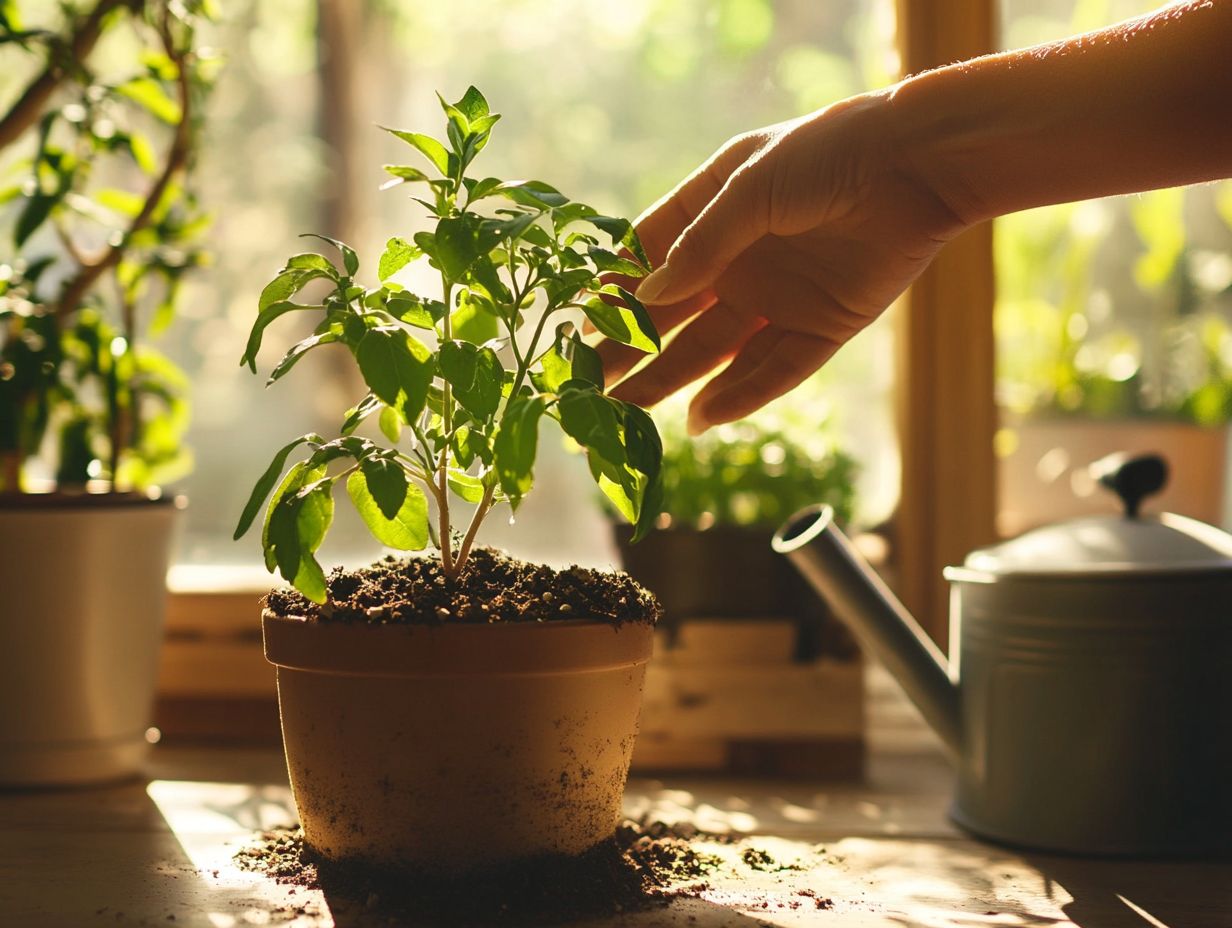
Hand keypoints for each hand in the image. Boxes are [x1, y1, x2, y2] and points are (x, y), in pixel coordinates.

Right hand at [601, 91, 967, 433]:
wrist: (918, 165)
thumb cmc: (828, 154)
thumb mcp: (751, 187)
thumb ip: (701, 244)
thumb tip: (647, 293)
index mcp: (712, 212)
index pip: (648, 259)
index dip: (613, 292)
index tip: (577, 326)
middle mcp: (739, 261)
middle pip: (671, 316)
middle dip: (630, 350)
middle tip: (588, 386)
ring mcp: (777, 298)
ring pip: (712, 352)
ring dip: (671, 382)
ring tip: (627, 413)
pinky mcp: (821, 329)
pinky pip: (773, 371)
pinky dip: (739, 395)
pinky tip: (701, 418)